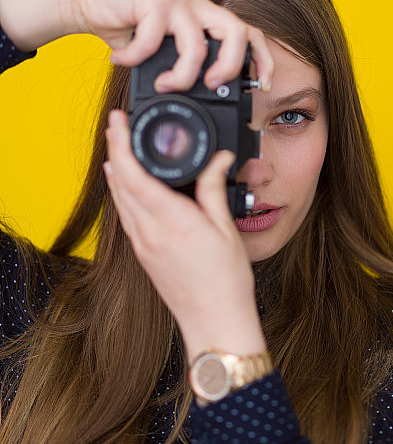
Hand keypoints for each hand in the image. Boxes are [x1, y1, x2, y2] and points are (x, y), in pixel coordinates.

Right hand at [69, 0, 273, 92]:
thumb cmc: (131, 27)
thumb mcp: (164, 52)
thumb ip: (182, 66)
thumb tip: (200, 98)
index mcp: (208, 19)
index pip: (249, 34)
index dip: (262, 60)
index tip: (262, 86)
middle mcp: (199, 7)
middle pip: (236, 32)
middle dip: (230, 66)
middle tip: (211, 86)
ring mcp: (178, 3)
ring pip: (197, 43)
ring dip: (181, 74)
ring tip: (163, 85)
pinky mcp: (152, 1)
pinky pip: (152, 38)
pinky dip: (136, 57)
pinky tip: (123, 60)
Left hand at [104, 108, 266, 363]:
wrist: (215, 322)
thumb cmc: (226, 282)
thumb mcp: (226, 228)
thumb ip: (215, 189)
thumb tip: (219, 158)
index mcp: (172, 221)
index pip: (135, 174)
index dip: (122, 143)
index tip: (119, 121)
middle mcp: (149, 232)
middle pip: (120, 182)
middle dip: (115, 148)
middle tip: (117, 124)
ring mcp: (143, 245)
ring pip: (119, 199)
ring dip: (115, 169)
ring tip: (117, 146)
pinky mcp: (143, 255)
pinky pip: (125, 216)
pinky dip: (121, 192)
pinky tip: (125, 184)